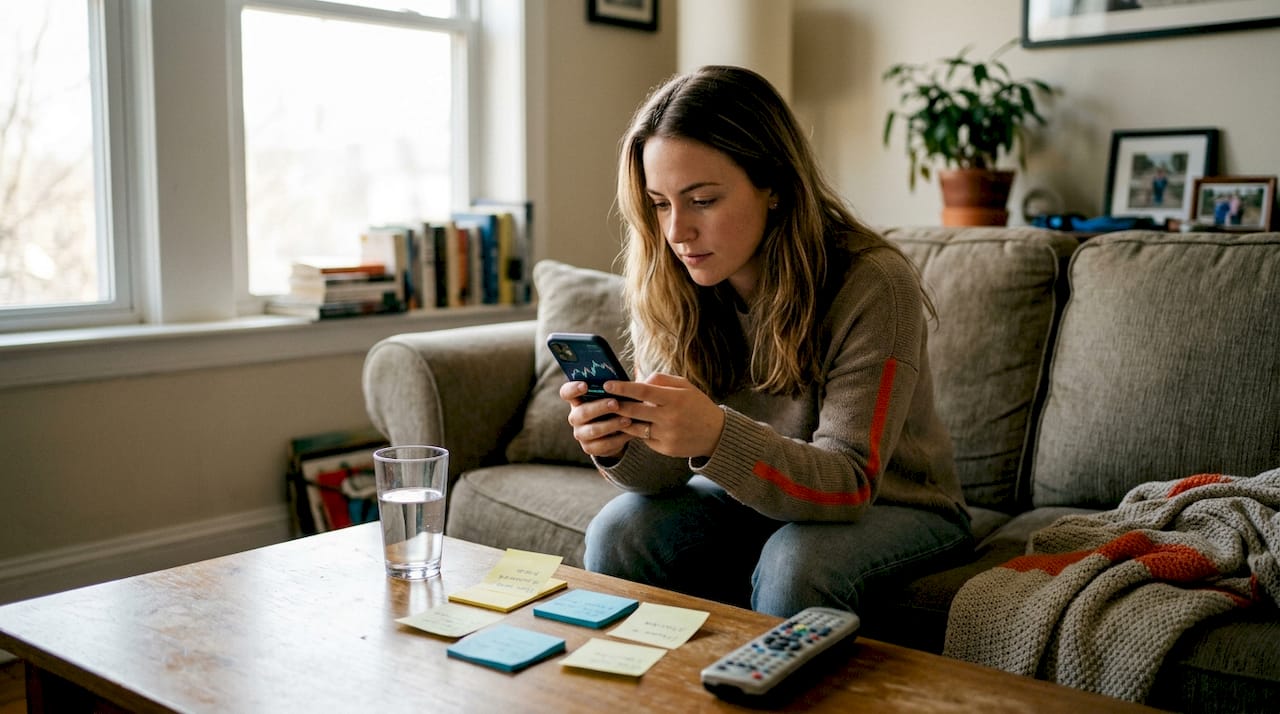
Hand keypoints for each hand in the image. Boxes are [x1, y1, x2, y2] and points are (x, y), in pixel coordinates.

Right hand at [558, 381, 634, 457]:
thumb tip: (623, 380)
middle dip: (600, 408)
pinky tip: (629, 433)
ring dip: (611, 424)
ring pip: (593, 430)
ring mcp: (580, 433)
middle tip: (615, 403)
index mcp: (577, 400)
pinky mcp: (589, 447)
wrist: (615, 432)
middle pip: (582, 412)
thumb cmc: (613, 406)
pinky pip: (602, 445)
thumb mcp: (611, 395)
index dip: (573, 389)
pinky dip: (617, 439)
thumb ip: (612, 388)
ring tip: (627, 420)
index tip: (585, 385)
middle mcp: (575, 417)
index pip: (566, 393)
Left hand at [600, 373, 725, 459]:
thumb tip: (637, 379)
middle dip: (616, 405)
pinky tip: (634, 425)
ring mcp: (666, 435)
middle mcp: (669, 417)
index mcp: (674, 398)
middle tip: (603, 400)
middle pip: (633, 410)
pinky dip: (638, 431)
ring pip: (634, 427)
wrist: (716, 434)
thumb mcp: (685, 386)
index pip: (642, 391)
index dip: (622, 388)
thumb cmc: (697, 405)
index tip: (607, 384)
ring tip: (614, 413)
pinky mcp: (665, 448)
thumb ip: (660, 380)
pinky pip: (644, 439)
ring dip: (622, 420)